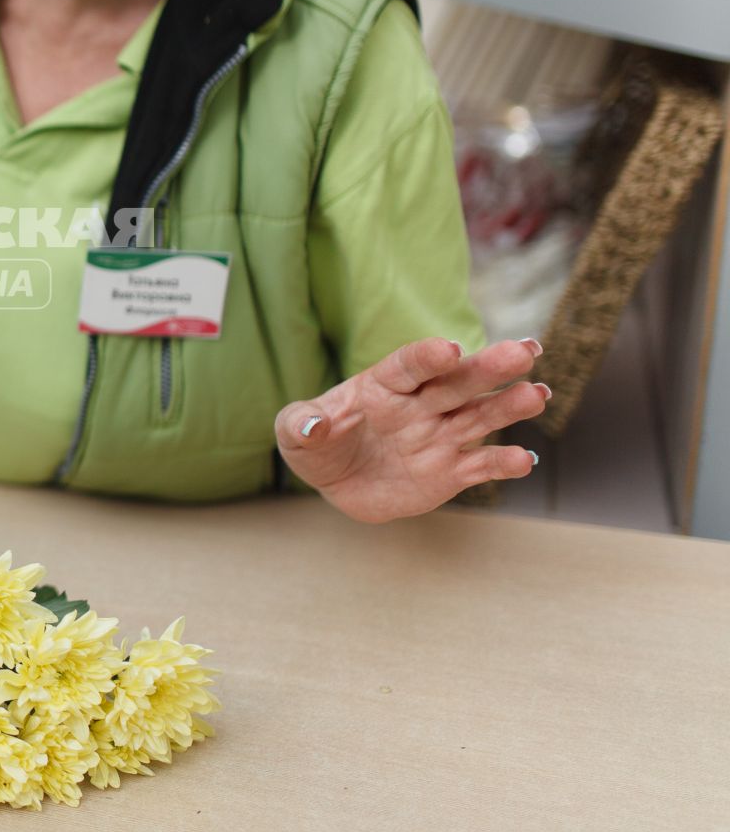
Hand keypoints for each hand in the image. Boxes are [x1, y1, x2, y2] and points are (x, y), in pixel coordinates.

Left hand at [275, 337, 548, 523]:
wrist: (338, 482)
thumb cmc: (317, 445)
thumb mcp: (295, 434)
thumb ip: (301, 425)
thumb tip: (313, 426)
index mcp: (383, 385)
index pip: (409, 366)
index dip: (427, 357)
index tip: (450, 349)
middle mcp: (420, 405)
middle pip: (457, 382)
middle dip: (488, 367)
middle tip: (525, 350)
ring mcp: (439, 436)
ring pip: (479, 416)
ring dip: (508, 406)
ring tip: (537, 394)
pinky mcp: (451, 471)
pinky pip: (480, 465)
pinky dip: (502, 463)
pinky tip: (523, 459)